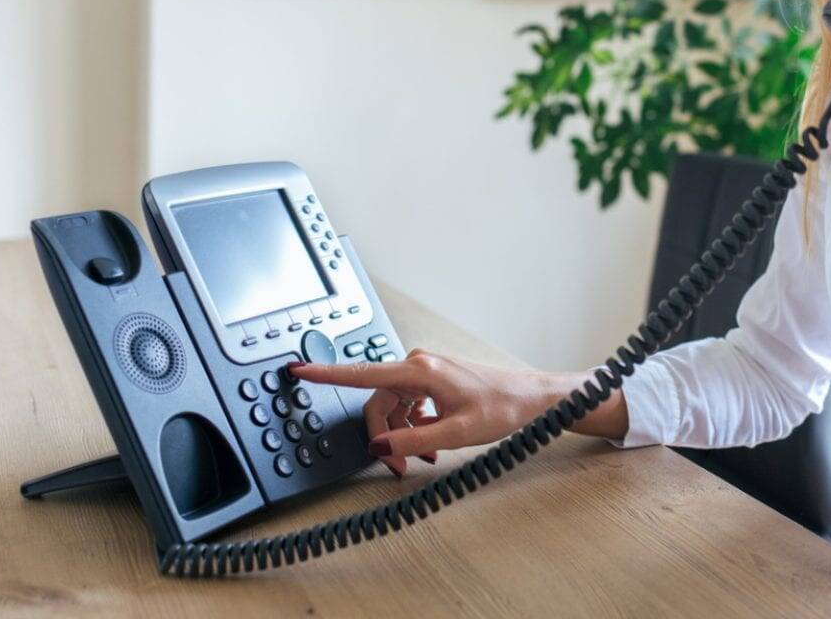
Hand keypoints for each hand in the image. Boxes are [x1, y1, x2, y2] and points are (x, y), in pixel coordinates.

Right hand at [287, 350, 558, 478]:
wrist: (532, 398)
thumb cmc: (502, 408)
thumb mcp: (456, 433)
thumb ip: (412, 440)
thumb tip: (380, 446)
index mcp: (419, 371)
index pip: (362, 373)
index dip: (326, 374)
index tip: (298, 369)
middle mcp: (418, 365)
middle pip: (378, 403)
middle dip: (383, 436)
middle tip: (398, 466)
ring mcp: (425, 371)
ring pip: (393, 407)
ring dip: (402, 435)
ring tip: (424, 457)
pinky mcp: (433, 379)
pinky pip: (408, 404)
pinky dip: (413, 426)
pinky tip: (430, 443)